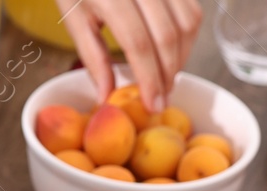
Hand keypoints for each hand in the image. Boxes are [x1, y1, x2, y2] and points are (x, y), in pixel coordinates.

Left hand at [65, 0, 202, 110]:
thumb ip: (92, 57)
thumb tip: (107, 96)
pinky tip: (172, 52)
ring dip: (182, 56)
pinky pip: (192, 9)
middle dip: (168, 74)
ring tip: (167, 77)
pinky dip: (187, 37)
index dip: (149, 79)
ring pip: (187, 22)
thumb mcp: (74, 18)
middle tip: (162, 97)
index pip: (139, 44)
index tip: (153, 105)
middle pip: (167, 36)